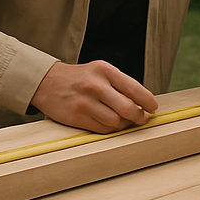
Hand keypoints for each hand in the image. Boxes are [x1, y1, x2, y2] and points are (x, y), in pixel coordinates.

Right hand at [31, 60, 158, 132]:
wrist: (47, 82)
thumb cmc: (79, 78)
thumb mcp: (100, 71)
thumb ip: (120, 84)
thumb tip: (143, 102)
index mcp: (105, 71)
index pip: (134, 88)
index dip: (148, 101)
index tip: (153, 107)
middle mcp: (95, 86)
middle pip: (127, 108)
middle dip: (139, 117)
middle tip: (142, 118)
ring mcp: (85, 103)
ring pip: (116, 122)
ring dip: (125, 125)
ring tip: (126, 121)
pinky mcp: (77, 117)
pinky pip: (102, 129)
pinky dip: (111, 129)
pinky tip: (112, 124)